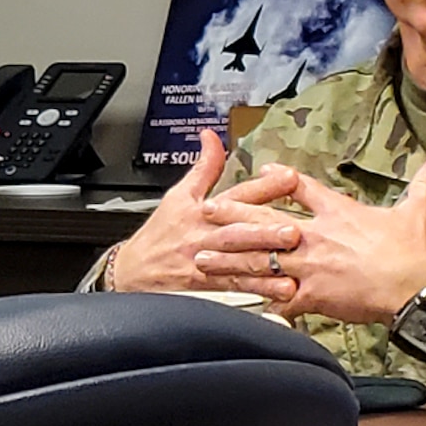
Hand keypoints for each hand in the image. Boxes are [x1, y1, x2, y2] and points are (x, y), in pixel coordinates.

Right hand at [109, 130, 299, 298]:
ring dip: (267, 260)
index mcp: (204, 211)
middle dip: (266, 230)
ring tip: (293, 258)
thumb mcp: (178, 195)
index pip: (237, 195)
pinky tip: (284, 289)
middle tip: (294, 229)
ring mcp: (208, 262)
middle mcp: (207, 235)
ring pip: (240, 260)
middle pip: (239, 231)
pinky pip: (237, 286)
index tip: (291, 178)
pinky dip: (261, 288)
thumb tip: (211, 136)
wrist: (131, 273)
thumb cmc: (160, 234)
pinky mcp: (207, 285)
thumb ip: (204, 166)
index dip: (263, 186)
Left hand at [192, 152, 425, 322]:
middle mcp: (316, 235)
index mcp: (338, 211)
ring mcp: (309, 266)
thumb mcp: (417, 210)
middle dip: (232, 216)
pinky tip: (235, 303)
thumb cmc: (412, 251)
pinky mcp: (310, 295)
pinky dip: (256, 302)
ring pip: (259, 260)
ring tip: (202, 258)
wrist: (413, 288)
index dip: (278, 178)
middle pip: (265, 221)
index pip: (301, 189)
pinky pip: (276, 298)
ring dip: (229, 259)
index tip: (259, 171)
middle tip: (207, 212)